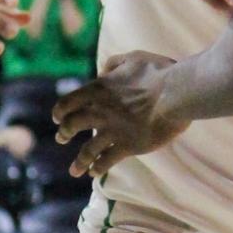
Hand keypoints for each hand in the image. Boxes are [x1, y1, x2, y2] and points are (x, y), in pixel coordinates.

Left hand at [52, 52, 188, 177]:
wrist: (175, 94)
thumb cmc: (157, 73)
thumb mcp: (132, 58)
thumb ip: (114, 64)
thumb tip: (103, 70)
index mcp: (98, 90)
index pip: (68, 103)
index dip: (60, 111)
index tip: (57, 118)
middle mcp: (99, 112)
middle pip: (72, 126)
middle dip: (64, 134)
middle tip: (61, 139)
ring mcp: (112, 131)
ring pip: (87, 151)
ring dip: (79, 161)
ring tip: (74, 171)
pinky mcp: (127, 146)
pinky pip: (106, 161)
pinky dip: (98, 168)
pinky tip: (94, 174)